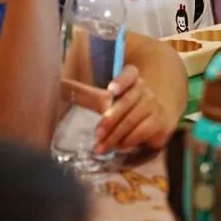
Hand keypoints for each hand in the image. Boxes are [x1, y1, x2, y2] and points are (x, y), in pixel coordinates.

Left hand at [62, 66, 176, 153]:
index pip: (130, 73)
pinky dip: (128, 141)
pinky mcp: (160, 122)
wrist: (156, 120)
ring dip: (115, 136)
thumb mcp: (109, 99)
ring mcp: (154, 105)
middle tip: (97, 134)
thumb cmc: (125, 109)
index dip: (121, 81)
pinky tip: (118, 146)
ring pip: (132, 120)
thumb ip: (88, 94)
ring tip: (101, 147)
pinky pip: (141, 132)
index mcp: (133, 78)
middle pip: (127, 102)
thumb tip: (60, 85)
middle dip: (110, 119)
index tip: (110, 91)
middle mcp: (145, 90)